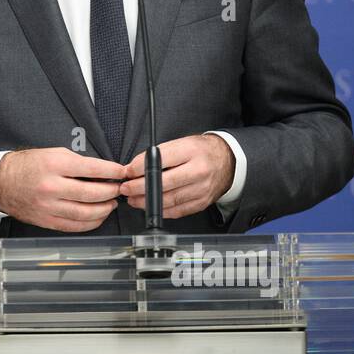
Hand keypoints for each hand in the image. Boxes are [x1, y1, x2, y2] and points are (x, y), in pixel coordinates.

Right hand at [0, 147, 125, 232]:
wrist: (1, 182)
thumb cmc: (27, 166)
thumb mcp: (52, 154)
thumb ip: (77, 163)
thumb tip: (102, 172)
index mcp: (54, 165)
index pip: (92, 169)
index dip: (112, 171)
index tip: (121, 172)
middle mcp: (52, 187)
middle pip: (92, 193)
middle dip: (111, 191)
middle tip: (119, 189)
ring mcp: (49, 207)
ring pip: (86, 213)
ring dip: (104, 209)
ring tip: (111, 203)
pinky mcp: (46, 221)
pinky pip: (74, 226)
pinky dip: (91, 223)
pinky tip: (98, 216)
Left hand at [120, 134, 234, 218]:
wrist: (227, 161)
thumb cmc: (201, 151)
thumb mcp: (182, 143)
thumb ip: (159, 154)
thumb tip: (134, 167)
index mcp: (192, 151)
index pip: (161, 160)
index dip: (140, 168)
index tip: (127, 172)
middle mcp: (199, 171)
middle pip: (163, 183)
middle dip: (139, 188)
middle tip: (125, 188)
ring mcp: (202, 189)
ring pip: (169, 200)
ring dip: (146, 202)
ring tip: (133, 199)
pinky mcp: (202, 203)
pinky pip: (177, 211)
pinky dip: (161, 210)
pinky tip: (149, 206)